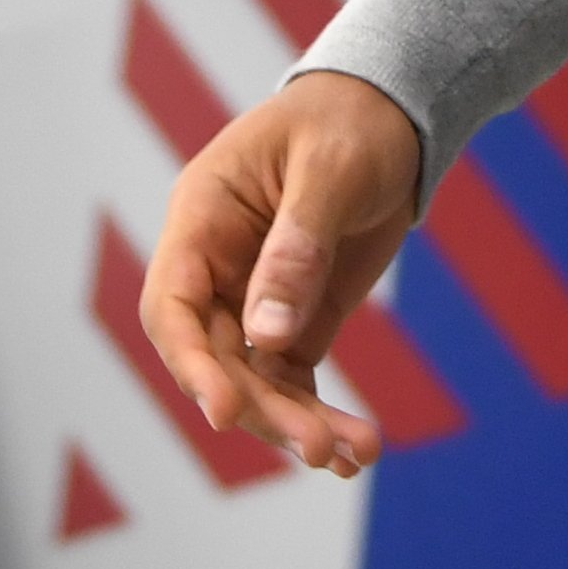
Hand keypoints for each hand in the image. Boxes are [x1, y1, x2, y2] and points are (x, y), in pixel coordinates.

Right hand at [140, 69, 425, 475]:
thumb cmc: (349, 120)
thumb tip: (267, 335)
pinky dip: (320, 415)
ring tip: (353, 455)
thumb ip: (297, 246)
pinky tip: (357, 451)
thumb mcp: (329, 169)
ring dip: (297, 422)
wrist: (393, 113)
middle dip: (262, 408)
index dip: (191, 363)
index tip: (223, 411)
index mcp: (202, 218)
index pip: (173, 306)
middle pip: (217, 359)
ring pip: (255, 381)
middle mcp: (217, 267)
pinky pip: (294, 380)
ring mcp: (254, 298)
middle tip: (317, 446)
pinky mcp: (296, 318)